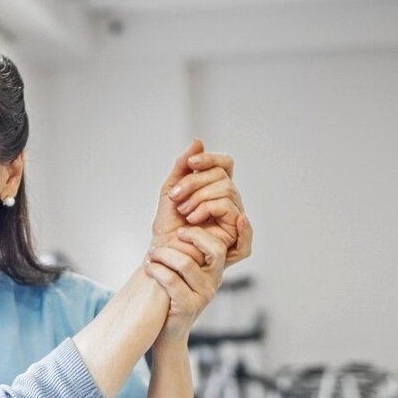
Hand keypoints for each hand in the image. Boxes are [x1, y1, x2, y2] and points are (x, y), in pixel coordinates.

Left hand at [145, 226, 228, 343]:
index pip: (223, 243)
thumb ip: (182, 249)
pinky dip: (156, 270)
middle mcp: (214, 280)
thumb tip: (172, 220)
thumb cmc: (169, 296)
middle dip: (193, 236)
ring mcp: (204, 294)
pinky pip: (171, 280)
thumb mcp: (179, 270)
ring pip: (186, 263)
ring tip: (151, 254)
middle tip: (174, 234)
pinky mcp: (190, 305)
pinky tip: (148, 268)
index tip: (188, 225)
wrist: (165, 332)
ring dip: (164, 254)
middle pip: (215, 249)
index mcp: (214, 268)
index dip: (209, 231)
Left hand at [153, 139, 251, 265]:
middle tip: (176, 198)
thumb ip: (183, 166)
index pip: (224, 165)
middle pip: (223, 176)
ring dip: (199, 199)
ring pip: (227, 190)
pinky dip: (209, 209)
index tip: (190, 164)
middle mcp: (228, 202)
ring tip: (184, 214)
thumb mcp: (171, 191)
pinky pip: (231, 210)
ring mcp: (232, 217)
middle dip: (195, 183)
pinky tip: (194, 217)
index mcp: (215, 190)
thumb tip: (198, 142)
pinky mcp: (233, 234)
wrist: (163, 256)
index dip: (210, 159)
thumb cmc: (167, 228)